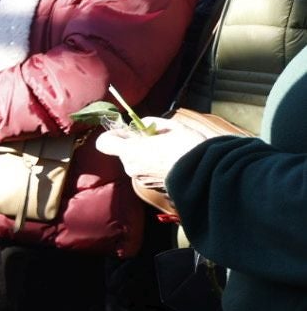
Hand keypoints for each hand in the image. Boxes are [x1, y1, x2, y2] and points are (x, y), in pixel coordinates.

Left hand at [95, 116, 209, 185]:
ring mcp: (140, 179)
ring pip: (134, 162)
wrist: (207, 173)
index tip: (128, 131)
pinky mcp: (150, 187)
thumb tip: (144, 125)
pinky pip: (144, 171)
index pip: (104, 142)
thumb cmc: (189, 147)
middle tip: (155, 138)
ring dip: (145, 155)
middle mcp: (131, 166)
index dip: (113, 134)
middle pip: (123, 152)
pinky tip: (170, 162)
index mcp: (131, 151)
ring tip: (167, 151)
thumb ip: (152, 123)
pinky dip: (152, 165)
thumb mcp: (173, 126)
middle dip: (134, 144)